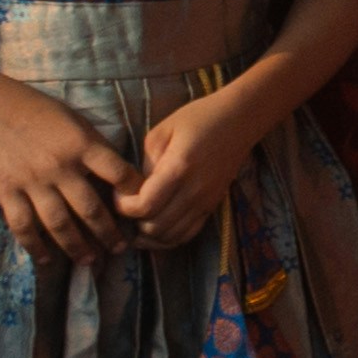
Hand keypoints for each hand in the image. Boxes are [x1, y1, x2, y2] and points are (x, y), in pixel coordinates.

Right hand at [0, 75, 137, 260]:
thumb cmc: (36, 110)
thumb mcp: (75, 120)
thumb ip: (95, 147)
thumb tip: (119, 177)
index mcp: (82, 144)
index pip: (119, 174)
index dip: (134, 193)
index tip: (142, 208)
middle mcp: (60, 166)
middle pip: (91, 208)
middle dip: (108, 233)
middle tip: (119, 248)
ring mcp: (32, 181)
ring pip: (59, 224)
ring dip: (77, 246)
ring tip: (90, 260)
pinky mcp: (6, 191)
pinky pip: (23, 226)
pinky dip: (35, 246)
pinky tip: (46, 259)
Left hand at [117, 94, 257, 250]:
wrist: (239, 120)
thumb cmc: (198, 119)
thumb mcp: (161, 132)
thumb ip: (145, 163)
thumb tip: (135, 189)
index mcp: (178, 169)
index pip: (145, 205)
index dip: (123, 206)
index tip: (118, 194)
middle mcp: (194, 191)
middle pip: (156, 226)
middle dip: (133, 222)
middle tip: (126, 207)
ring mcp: (206, 202)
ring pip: (171, 237)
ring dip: (149, 234)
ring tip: (137, 221)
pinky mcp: (212, 207)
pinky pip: (188, 234)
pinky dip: (169, 238)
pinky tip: (156, 230)